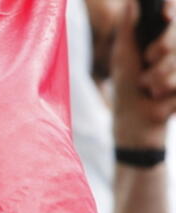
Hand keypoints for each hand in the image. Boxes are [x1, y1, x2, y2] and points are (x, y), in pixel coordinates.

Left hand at [113, 0, 175, 146]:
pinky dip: (169, 88)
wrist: (137, 120)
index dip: (172, 9)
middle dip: (163, 48)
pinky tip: (161, 95)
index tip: (165, 15)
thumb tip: (129, 2)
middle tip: (149, 60)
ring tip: (150, 87)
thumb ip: (128, 28)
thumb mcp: (123, 55)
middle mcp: (175, 48)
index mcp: (161, 36)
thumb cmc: (127, 86)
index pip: (173, 13)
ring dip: (162, 75)